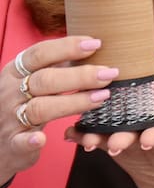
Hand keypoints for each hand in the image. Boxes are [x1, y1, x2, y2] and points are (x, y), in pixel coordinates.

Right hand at [1, 36, 115, 182]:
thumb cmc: (22, 104)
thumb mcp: (32, 80)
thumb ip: (56, 66)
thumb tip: (92, 46)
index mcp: (15, 72)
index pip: (39, 54)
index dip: (67, 47)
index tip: (96, 43)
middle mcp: (10, 92)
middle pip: (45, 79)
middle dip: (80, 75)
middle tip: (110, 73)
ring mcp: (10, 117)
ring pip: (40, 108)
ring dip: (73, 103)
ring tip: (102, 97)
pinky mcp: (13, 143)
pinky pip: (21, 141)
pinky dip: (31, 140)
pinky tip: (43, 139)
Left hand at [68, 73, 153, 187]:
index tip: (147, 142)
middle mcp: (143, 139)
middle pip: (131, 140)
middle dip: (121, 141)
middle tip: (112, 145)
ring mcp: (124, 142)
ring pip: (107, 142)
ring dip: (95, 140)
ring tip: (86, 139)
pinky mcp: (108, 143)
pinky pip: (91, 141)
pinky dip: (80, 138)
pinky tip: (69, 133)